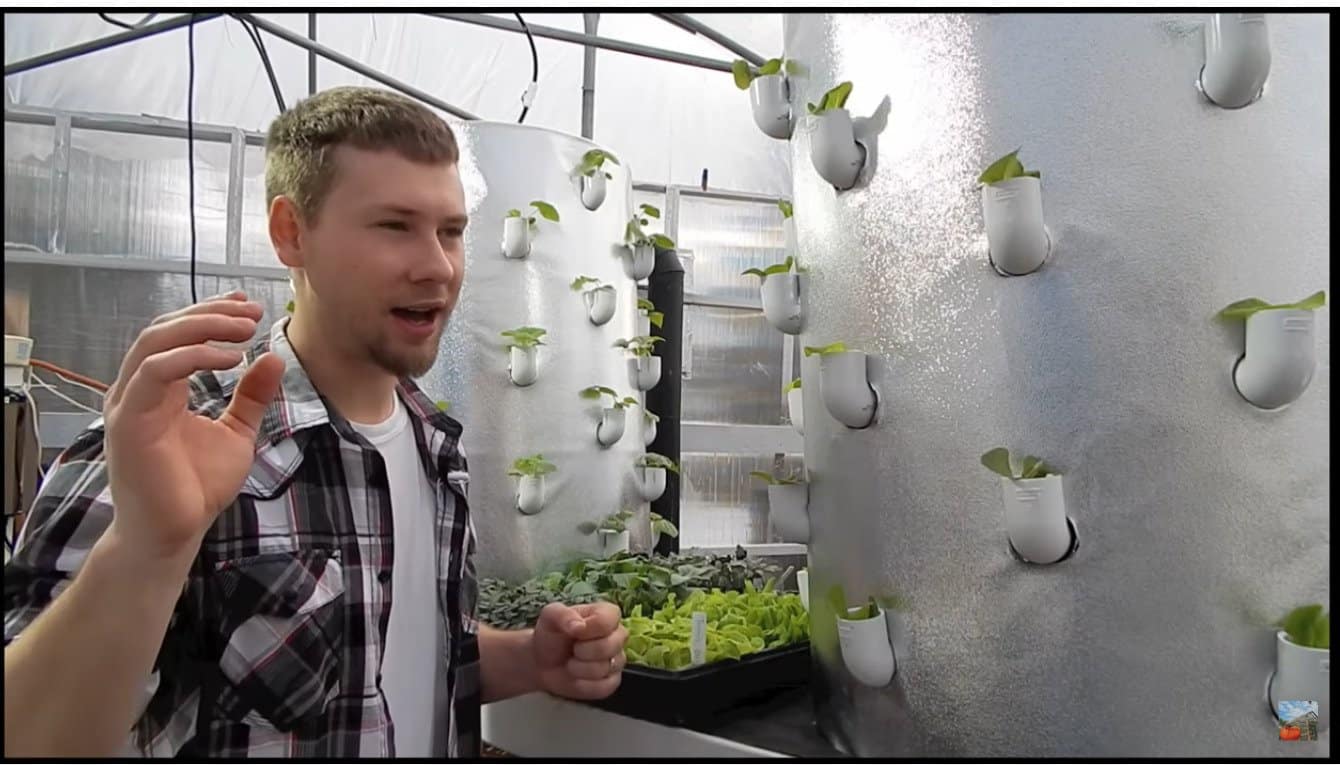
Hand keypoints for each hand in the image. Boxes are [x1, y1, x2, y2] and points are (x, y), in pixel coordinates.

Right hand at [101, 291, 284, 565]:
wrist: (173, 534)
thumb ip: (251, 397)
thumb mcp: (235, 432)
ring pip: (154, 342)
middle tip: (252, 311)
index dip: (210, 314)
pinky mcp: (129, 422)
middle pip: (163, 329)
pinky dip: (192, 356)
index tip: (249, 307)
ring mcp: (128, 404)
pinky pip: (154, 372)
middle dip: (209, 313)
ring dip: (202, 327)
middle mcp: (136, 390)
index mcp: (157, 389)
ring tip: (245, 328)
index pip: (175, 334)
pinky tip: (230, 359)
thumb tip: (273, 358)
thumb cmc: (197, 488)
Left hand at [532, 602, 627, 700]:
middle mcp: (618, 635)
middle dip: (582, 651)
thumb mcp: (550, 616)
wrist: (544, 662)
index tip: (573, 632)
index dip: (588, 629)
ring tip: (571, 662)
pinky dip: (583, 684)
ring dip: (579, 668)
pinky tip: (576, 676)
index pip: (608, 621)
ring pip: (605, 668)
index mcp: (607, 614)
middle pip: (610, 646)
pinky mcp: (612, 682)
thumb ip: (562, 614)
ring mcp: (617, 660)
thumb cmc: (551, 635)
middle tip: (572, 649)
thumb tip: (579, 626)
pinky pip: (603, 687)